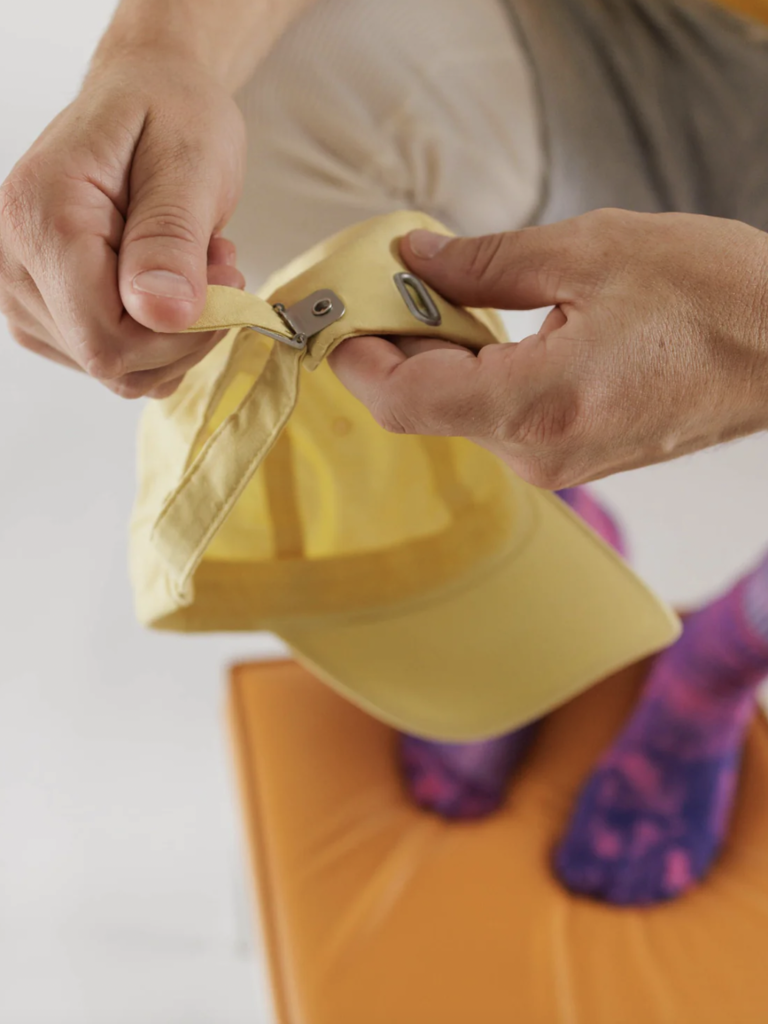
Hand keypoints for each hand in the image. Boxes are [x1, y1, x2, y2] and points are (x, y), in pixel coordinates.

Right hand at [0, 55, 245, 398]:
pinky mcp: (48, 312)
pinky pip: (115, 361)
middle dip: (185, 330)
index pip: (107, 340)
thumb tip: (162, 314)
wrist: (149, 95)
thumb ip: (171, 240)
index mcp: (41, 219)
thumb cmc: (169, 114)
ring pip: (117, 370)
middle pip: (111, 361)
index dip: (183, 333)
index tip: (225, 276)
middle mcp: (15, 263)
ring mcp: (25, 293)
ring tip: (194, 261)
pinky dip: (159, 337)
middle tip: (217, 262)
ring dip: (176, 333)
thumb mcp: (189, 164)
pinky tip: (173, 283)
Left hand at [329, 209, 767, 486]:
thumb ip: (486, 262)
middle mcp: (537, 453)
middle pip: (422, 409)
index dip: (355, 356)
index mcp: (535, 405)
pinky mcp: (573, 457)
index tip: (335, 311)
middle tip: (388, 279)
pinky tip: (486, 329)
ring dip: (436, 358)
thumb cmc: (714, 298)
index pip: (402, 400)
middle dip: (393, 345)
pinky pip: (497, 420)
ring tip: (441, 294)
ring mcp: (556, 464)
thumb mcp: (591, 250)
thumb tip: (417, 258)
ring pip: (458, 415)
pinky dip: (475, 376)